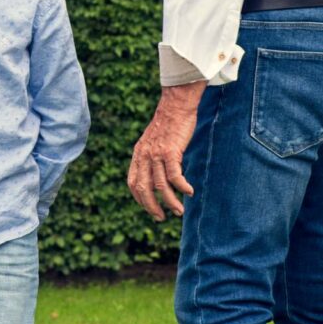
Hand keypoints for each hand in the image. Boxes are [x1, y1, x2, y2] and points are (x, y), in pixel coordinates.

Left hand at [127, 81, 205, 220]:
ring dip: (170, 201)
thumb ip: (152, 157)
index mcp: (138, 154)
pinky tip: (189, 192)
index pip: (133, 182)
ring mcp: (156, 153)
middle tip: (161, 218)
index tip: (150, 208)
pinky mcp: (170, 151)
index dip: (140, 198)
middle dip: (151, 207)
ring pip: (160, 185)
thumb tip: (157, 174)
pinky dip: (181, 187)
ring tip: (179, 211)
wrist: (175, 105)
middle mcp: (144, 155)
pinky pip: (174, 175)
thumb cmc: (168, 124)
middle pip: (143, 188)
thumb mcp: (153, 142)